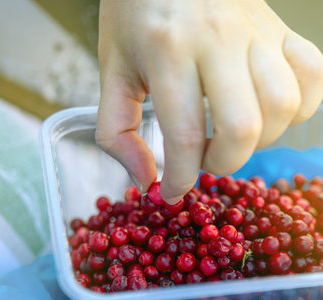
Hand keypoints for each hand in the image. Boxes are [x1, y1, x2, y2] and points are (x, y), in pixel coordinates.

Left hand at [96, 0, 322, 203]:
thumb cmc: (133, 14)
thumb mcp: (111, 70)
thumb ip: (117, 130)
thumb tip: (145, 179)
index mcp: (168, 51)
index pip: (183, 134)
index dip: (180, 177)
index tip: (173, 191)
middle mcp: (218, 39)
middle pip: (243, 126)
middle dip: (223, 162)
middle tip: (201, 160)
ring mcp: (256, 31)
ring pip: (283, 105)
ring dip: (259, 139)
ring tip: (229, 137)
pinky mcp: (279, 27)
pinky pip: (313, 74)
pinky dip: (298, 106)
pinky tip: (267, 110)